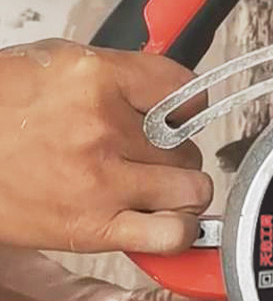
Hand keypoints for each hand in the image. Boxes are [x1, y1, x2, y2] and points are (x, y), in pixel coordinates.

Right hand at [0, 39, 210, 252]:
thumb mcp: (54, 66)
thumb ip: (116, 78)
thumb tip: (168, 95)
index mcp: (94, 77)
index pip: (182, 90)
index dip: (187, 109)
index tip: (180, 120)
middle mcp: (102, 125)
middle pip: (186, 145)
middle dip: (174, 155)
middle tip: (147, 161)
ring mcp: (101, 178)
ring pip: (190, 189)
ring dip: (180, 194)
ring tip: (155, 192)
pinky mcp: (94, 226)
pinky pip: (171, 234)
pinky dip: (178, 233)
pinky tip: (161, 223)